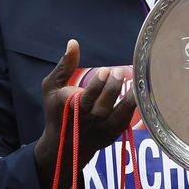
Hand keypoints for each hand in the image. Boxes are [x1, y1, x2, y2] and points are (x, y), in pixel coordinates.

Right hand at [33, 40, 136, 188]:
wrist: (63, 146)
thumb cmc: (57, 111)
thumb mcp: (52, 88)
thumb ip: (64, 66)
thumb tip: (73, 43)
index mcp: (70, 108)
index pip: (86, 99)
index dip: (97, 86)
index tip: (104, 71)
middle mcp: (87, 121)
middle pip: (102, 108)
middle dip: (112, 89)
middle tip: (119, 72)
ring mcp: (100, 130)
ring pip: (117, 117)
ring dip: (127, 100)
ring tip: (135, 84)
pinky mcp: (112, 134)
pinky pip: (125, 122)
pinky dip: (132, 108)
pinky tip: (137, 93)